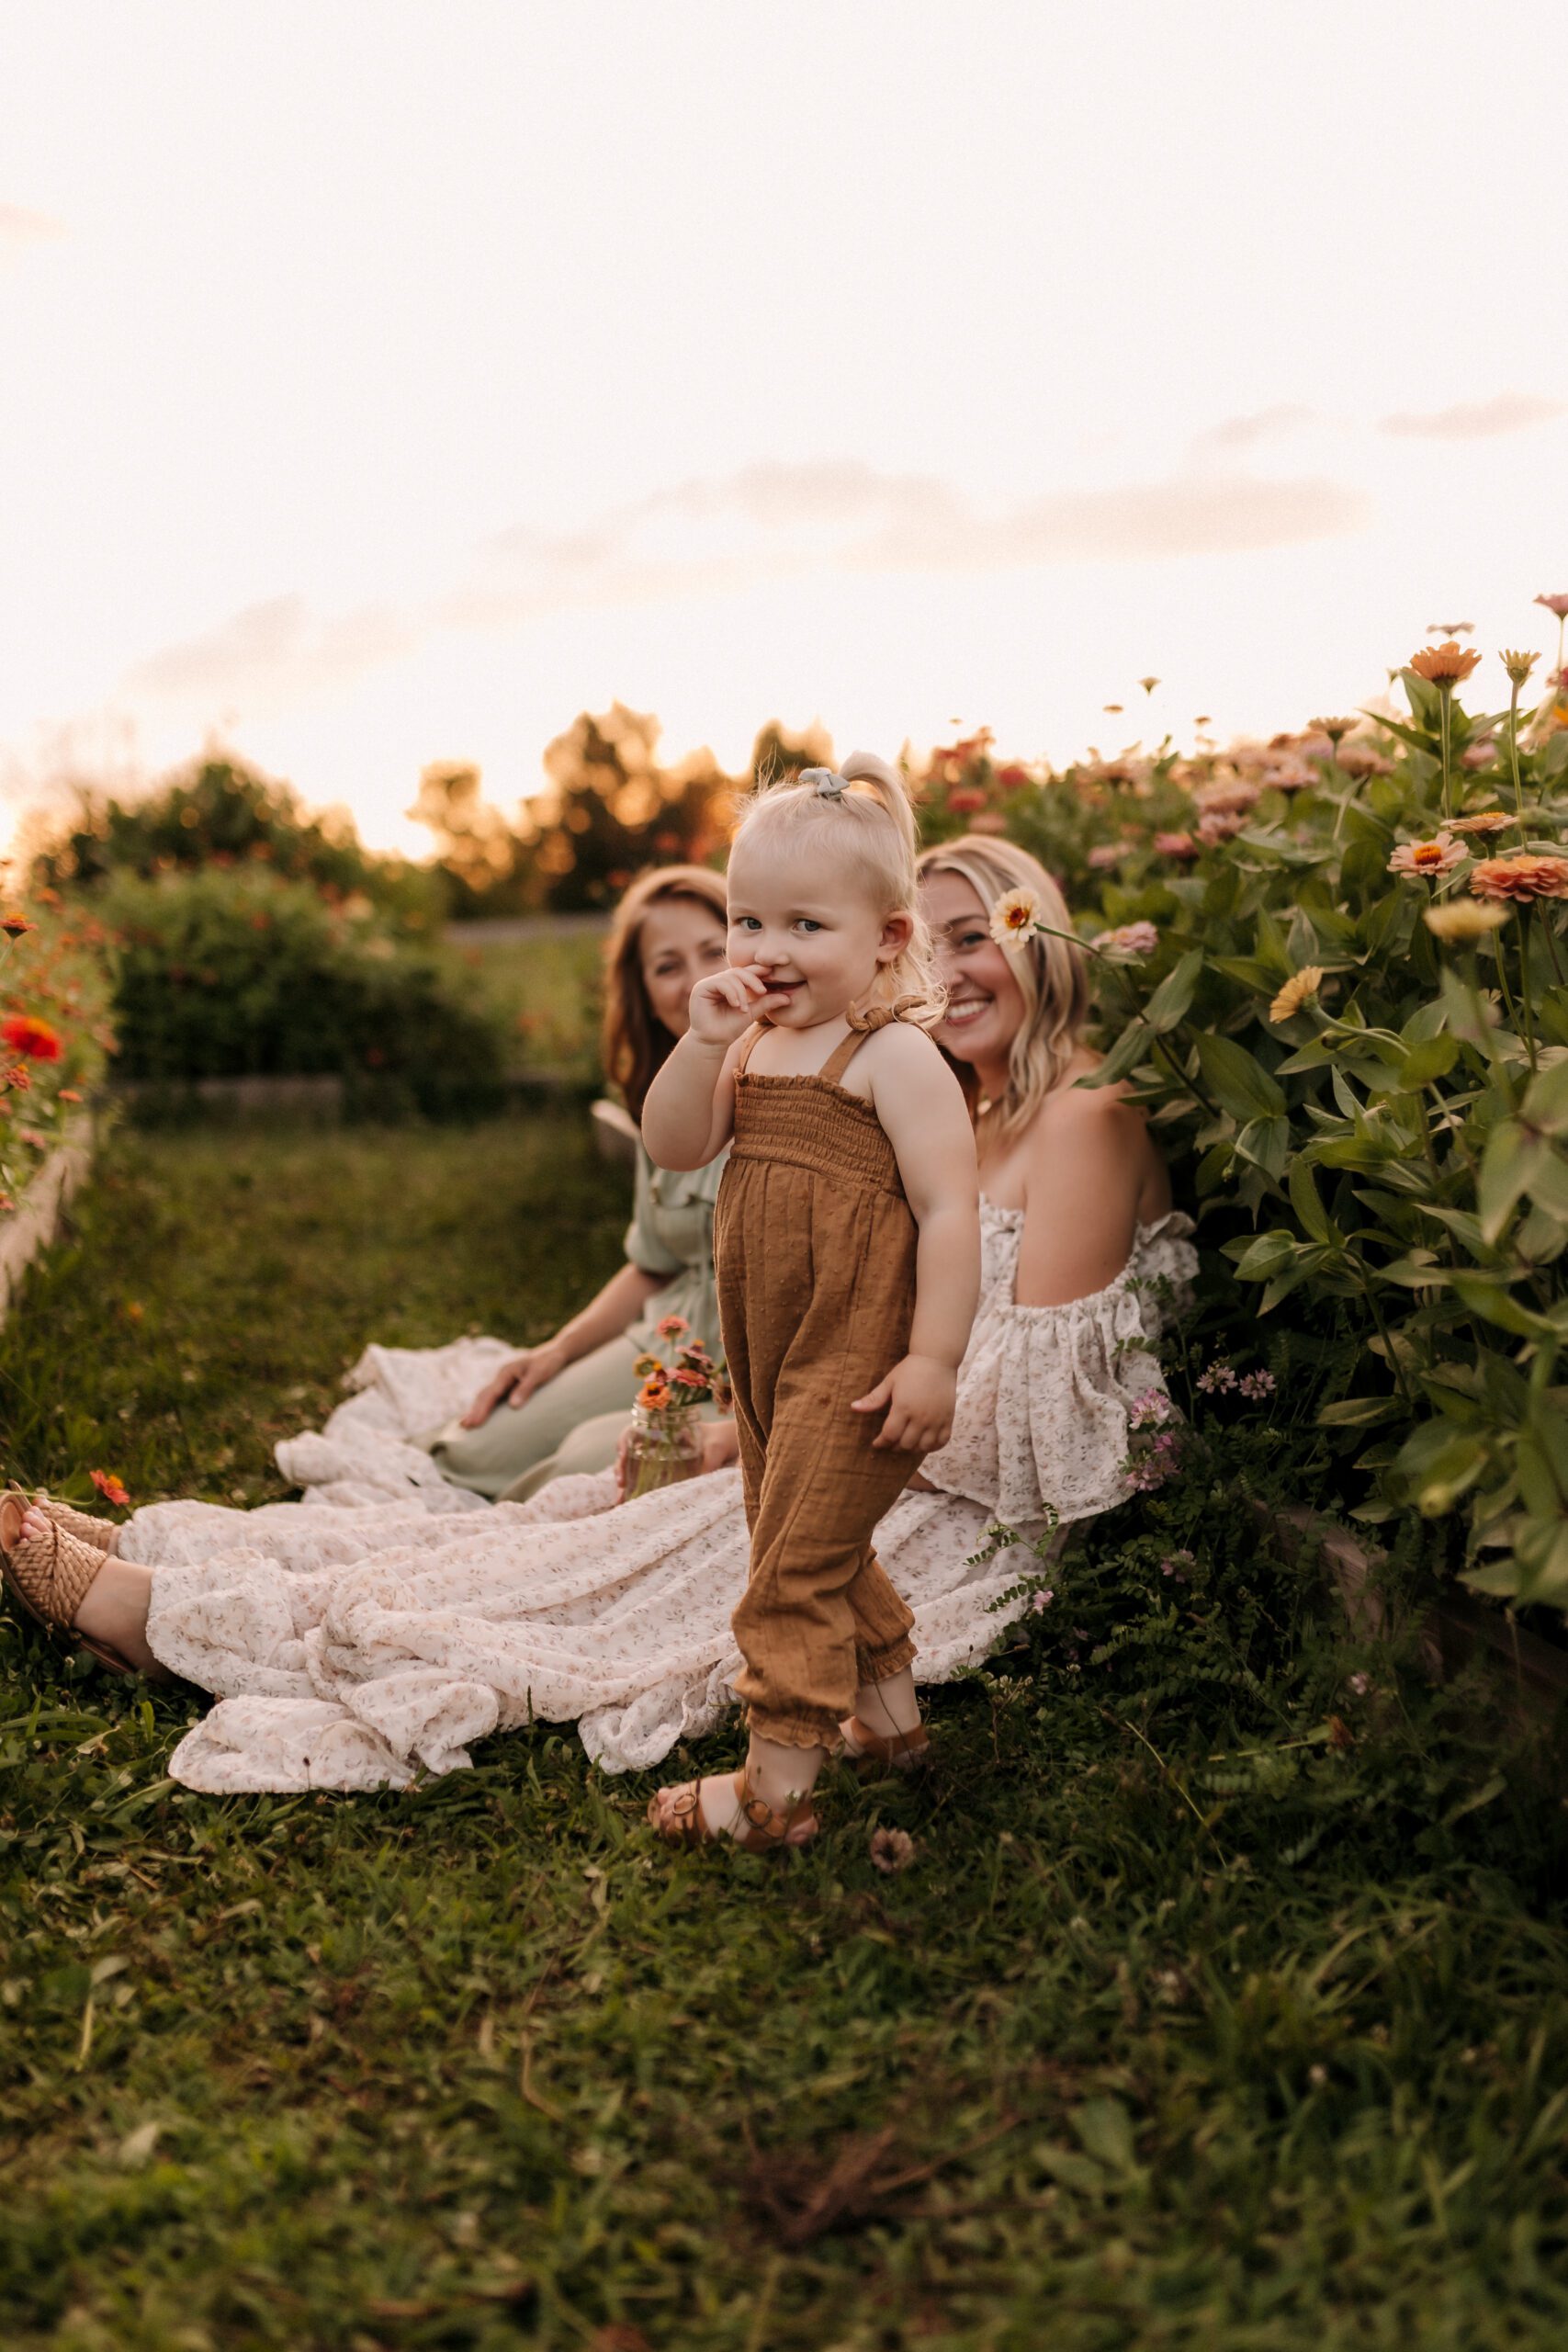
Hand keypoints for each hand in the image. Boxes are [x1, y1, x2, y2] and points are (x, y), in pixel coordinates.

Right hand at [458, 1343, 566, 1427]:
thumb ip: (527, 1388)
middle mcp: (503, 1376)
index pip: (490, 1394)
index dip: (481, 1410)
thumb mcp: (540, 1374)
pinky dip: (487, 1406)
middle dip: (473, 1411)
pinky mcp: (511, 1385)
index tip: (473, 1423)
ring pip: (487, 1396)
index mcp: (506, 1372)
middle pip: (484, 1395)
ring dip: (477, 1409)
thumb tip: (513, 1406)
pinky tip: (484, 1415)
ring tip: (466, 1424)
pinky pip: (495, 1397)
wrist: (557, 1352)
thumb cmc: (549, 1363)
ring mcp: (506, 1380)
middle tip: (463, 1427)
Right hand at [616, 1413, 737, 1501]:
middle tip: (622, 1482)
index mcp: (663, 1430)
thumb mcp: (715, 1448)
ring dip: (625, 1484)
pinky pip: (642, 1482)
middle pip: (628, 1452)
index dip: (624, 1441)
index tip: (623, 1453)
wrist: (725, 1447)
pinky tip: (628, 1505)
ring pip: (632, 1470)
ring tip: (621, 1501)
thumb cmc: (719, 1440)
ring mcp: (656, 1459)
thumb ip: (709, 1462)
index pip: (634, 1430)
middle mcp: (655, 1444)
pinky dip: (634, 1493)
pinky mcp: (661, 1474)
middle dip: (621, 1467)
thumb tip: (700, 1479)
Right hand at [686, 964, 790, 1048]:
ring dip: (741, 991)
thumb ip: (766, 1003)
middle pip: (739, 971)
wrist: (713, 1043)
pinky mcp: (701, 988)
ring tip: (744, 1009)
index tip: (774, 973)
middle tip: (762, 992)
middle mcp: (719, 981)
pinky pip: (720, 982)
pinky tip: (736, 1005)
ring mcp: (709, 983)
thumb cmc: (729, 1028)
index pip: (746, 972)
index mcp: (731, 984)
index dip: (759, 971)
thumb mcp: (751, 1013)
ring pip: (731, 977)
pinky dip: (731, 992)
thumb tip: (788, 998)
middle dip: (753, 980)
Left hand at [850, 1355, 956, 1454]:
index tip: (877, 1443)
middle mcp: (921, 1417)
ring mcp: (936, 1419)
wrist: (937, 1359)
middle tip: (890, 1441)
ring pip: (923, 1447)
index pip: (890, 1435)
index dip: (881, 1442)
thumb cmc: (910, 1369)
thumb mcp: (890, 1382)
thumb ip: (873, 1399)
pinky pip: (942, 1442)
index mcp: (903, 1407)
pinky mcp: (948, 1418)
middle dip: (895, 1446)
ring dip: (913, 1448)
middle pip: (905, 1444)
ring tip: (906, 1442)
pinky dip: (932, 1447)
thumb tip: (853, 1408)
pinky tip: (924, 1442)